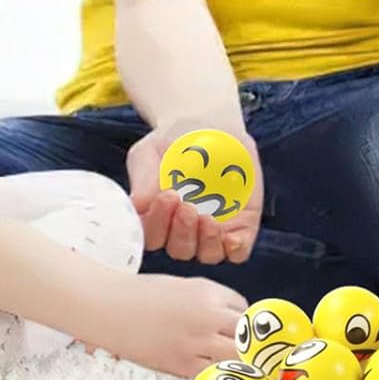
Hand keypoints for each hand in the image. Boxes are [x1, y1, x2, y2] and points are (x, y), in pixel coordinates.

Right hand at [100, 272, 246, 376]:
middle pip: (247, 334)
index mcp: (210, 292)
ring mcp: (196, 342)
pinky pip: (210, 373)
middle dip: (247, 342)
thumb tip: (226, 318)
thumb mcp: (184, 287)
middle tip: (242, 350)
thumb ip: (208, 301)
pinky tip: (211, 373)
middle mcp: (209, 315)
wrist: (111, 307)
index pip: (244, 308)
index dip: (242, 318)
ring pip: (236, 357)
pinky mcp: (181, 364)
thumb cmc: (143, 294)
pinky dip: (215, 374)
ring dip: (237, 361)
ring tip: (233, 365)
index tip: (236, 327)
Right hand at [125, 115, 263, 264]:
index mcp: (158, 218)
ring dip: (205, 241)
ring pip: (206, 254)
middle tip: (186, 206)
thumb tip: (136, 205)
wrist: (210, 125)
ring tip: (206, 218)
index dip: (157, 224)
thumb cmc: (174, 142)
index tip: (166, 195)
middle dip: (181, 231)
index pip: (152, 237)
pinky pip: (238, 251)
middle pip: (179, 249)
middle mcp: (183, 230)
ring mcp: (213, 230)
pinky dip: (235, 249)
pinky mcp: (242, 225)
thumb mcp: (151, 152)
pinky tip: (232, 237)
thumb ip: (144, 177)